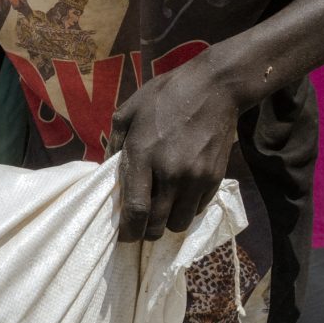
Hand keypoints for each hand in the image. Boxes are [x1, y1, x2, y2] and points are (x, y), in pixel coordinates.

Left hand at [107, 60, 239, 242]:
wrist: (215, 88)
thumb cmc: (166, 95)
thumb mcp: (130, 112)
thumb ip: (115, 143)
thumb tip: (107, 171)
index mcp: (144, 155)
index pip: (136, 210)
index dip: (128, 230)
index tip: (124, 234)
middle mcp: (171, 173)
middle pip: (157, 225)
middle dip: (146, 232)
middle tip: (141, 225)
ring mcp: (196, 178)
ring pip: (179, 224)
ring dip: (168, 223)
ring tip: (162, 211)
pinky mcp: (214, 178)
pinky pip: (197, 210)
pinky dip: (187, 210)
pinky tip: (180, 196)